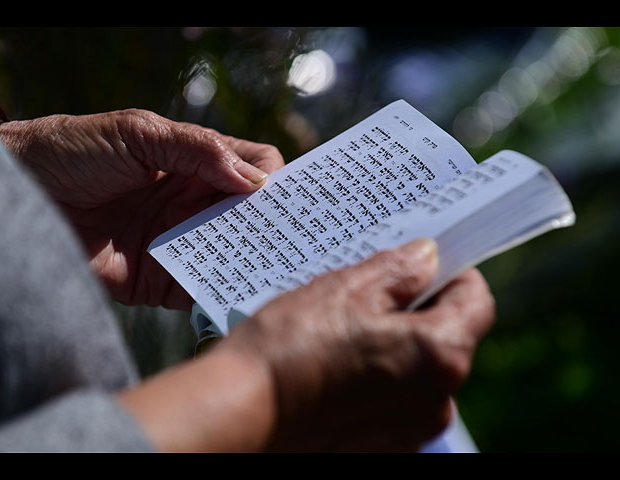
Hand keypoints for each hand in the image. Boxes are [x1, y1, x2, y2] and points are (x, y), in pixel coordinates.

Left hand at [0, 110, 284, 308]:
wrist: (23, 200)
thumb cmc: (75, 152)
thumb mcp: (138, 134)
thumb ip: (197, 150)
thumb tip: (256, 181)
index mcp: (197, 162)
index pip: (254, 167)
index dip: (273, 180)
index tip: (280, 198)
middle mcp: (197, 202)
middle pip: (253, 214)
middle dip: (273, 225)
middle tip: (292, 240)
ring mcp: (183, 240)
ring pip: (235, 252)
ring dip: (253, 260)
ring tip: (271, 269)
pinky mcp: (164, 278)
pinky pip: (203, 286)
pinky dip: (221, 291)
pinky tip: (235, 291)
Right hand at [218, 238, 494, 451]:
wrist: (241, 414)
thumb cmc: (292, 347)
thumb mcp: (348, 289)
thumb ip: (400, 270)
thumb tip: (427, 257)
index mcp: (441, 355)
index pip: (476, 300)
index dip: (452, 273)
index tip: (424, 262)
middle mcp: (436, 402)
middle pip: (446, 336)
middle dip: (415, 310)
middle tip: (368, 291)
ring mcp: (409, 431)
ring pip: (417, 368)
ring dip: (392, 343)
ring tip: (342, 330)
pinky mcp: (381, 447)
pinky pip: (393, 397)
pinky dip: (376, 375)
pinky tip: (335, 364)